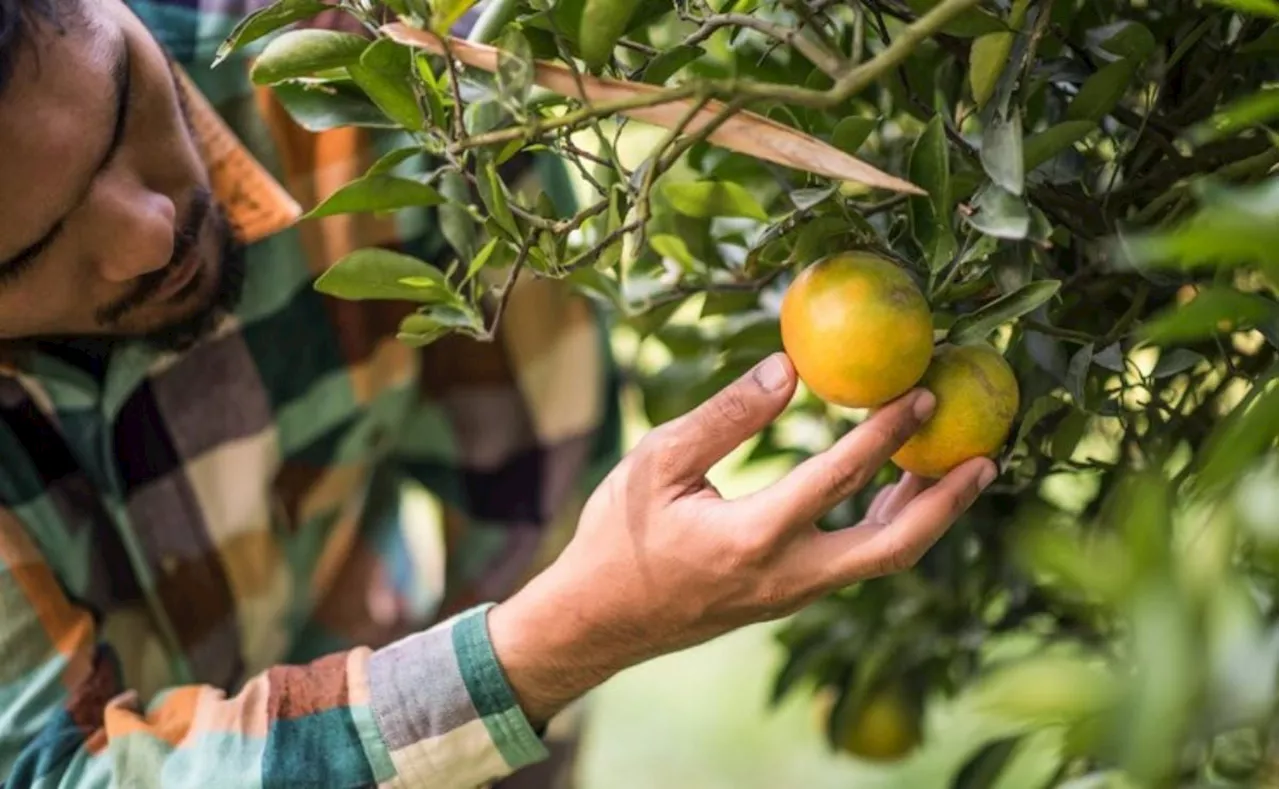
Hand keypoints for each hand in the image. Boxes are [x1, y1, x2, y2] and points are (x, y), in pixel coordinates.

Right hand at [488, 352, 995, 725]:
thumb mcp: (657, 462)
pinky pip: (855, 563)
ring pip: (880, 560)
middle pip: (894, 546)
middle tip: (987, 456)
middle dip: (947, 501)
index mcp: (752, 538)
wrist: (595, 622)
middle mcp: (786, 576)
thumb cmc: (616, 536)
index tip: (924, 391)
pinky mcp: (785, 597)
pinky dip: (888, 528)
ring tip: (958, 468)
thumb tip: (791, 367)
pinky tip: (895, 493)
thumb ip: (726, 416)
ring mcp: (790, 595)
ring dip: (925, 516)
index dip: (887, 432)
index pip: (839, 478)